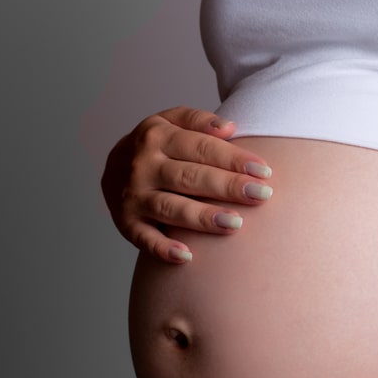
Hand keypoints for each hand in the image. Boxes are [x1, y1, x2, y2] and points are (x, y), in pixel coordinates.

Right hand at [101, 106, 272, 263]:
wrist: (112, 168)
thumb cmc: (158, 146)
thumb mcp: (170, 121)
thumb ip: (198, 120)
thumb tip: (229, 127)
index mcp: (157, 136)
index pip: (201, 147)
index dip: (233, 159)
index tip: (264, 172)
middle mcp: (143, 166)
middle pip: (190, 177)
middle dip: (227, 186)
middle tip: (261, 195)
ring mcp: (134, 196)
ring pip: (171, 208)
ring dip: (202, 217)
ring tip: (235, 224)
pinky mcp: (127, 223)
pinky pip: (145, 239)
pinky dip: (162, 249)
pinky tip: (186, 257)